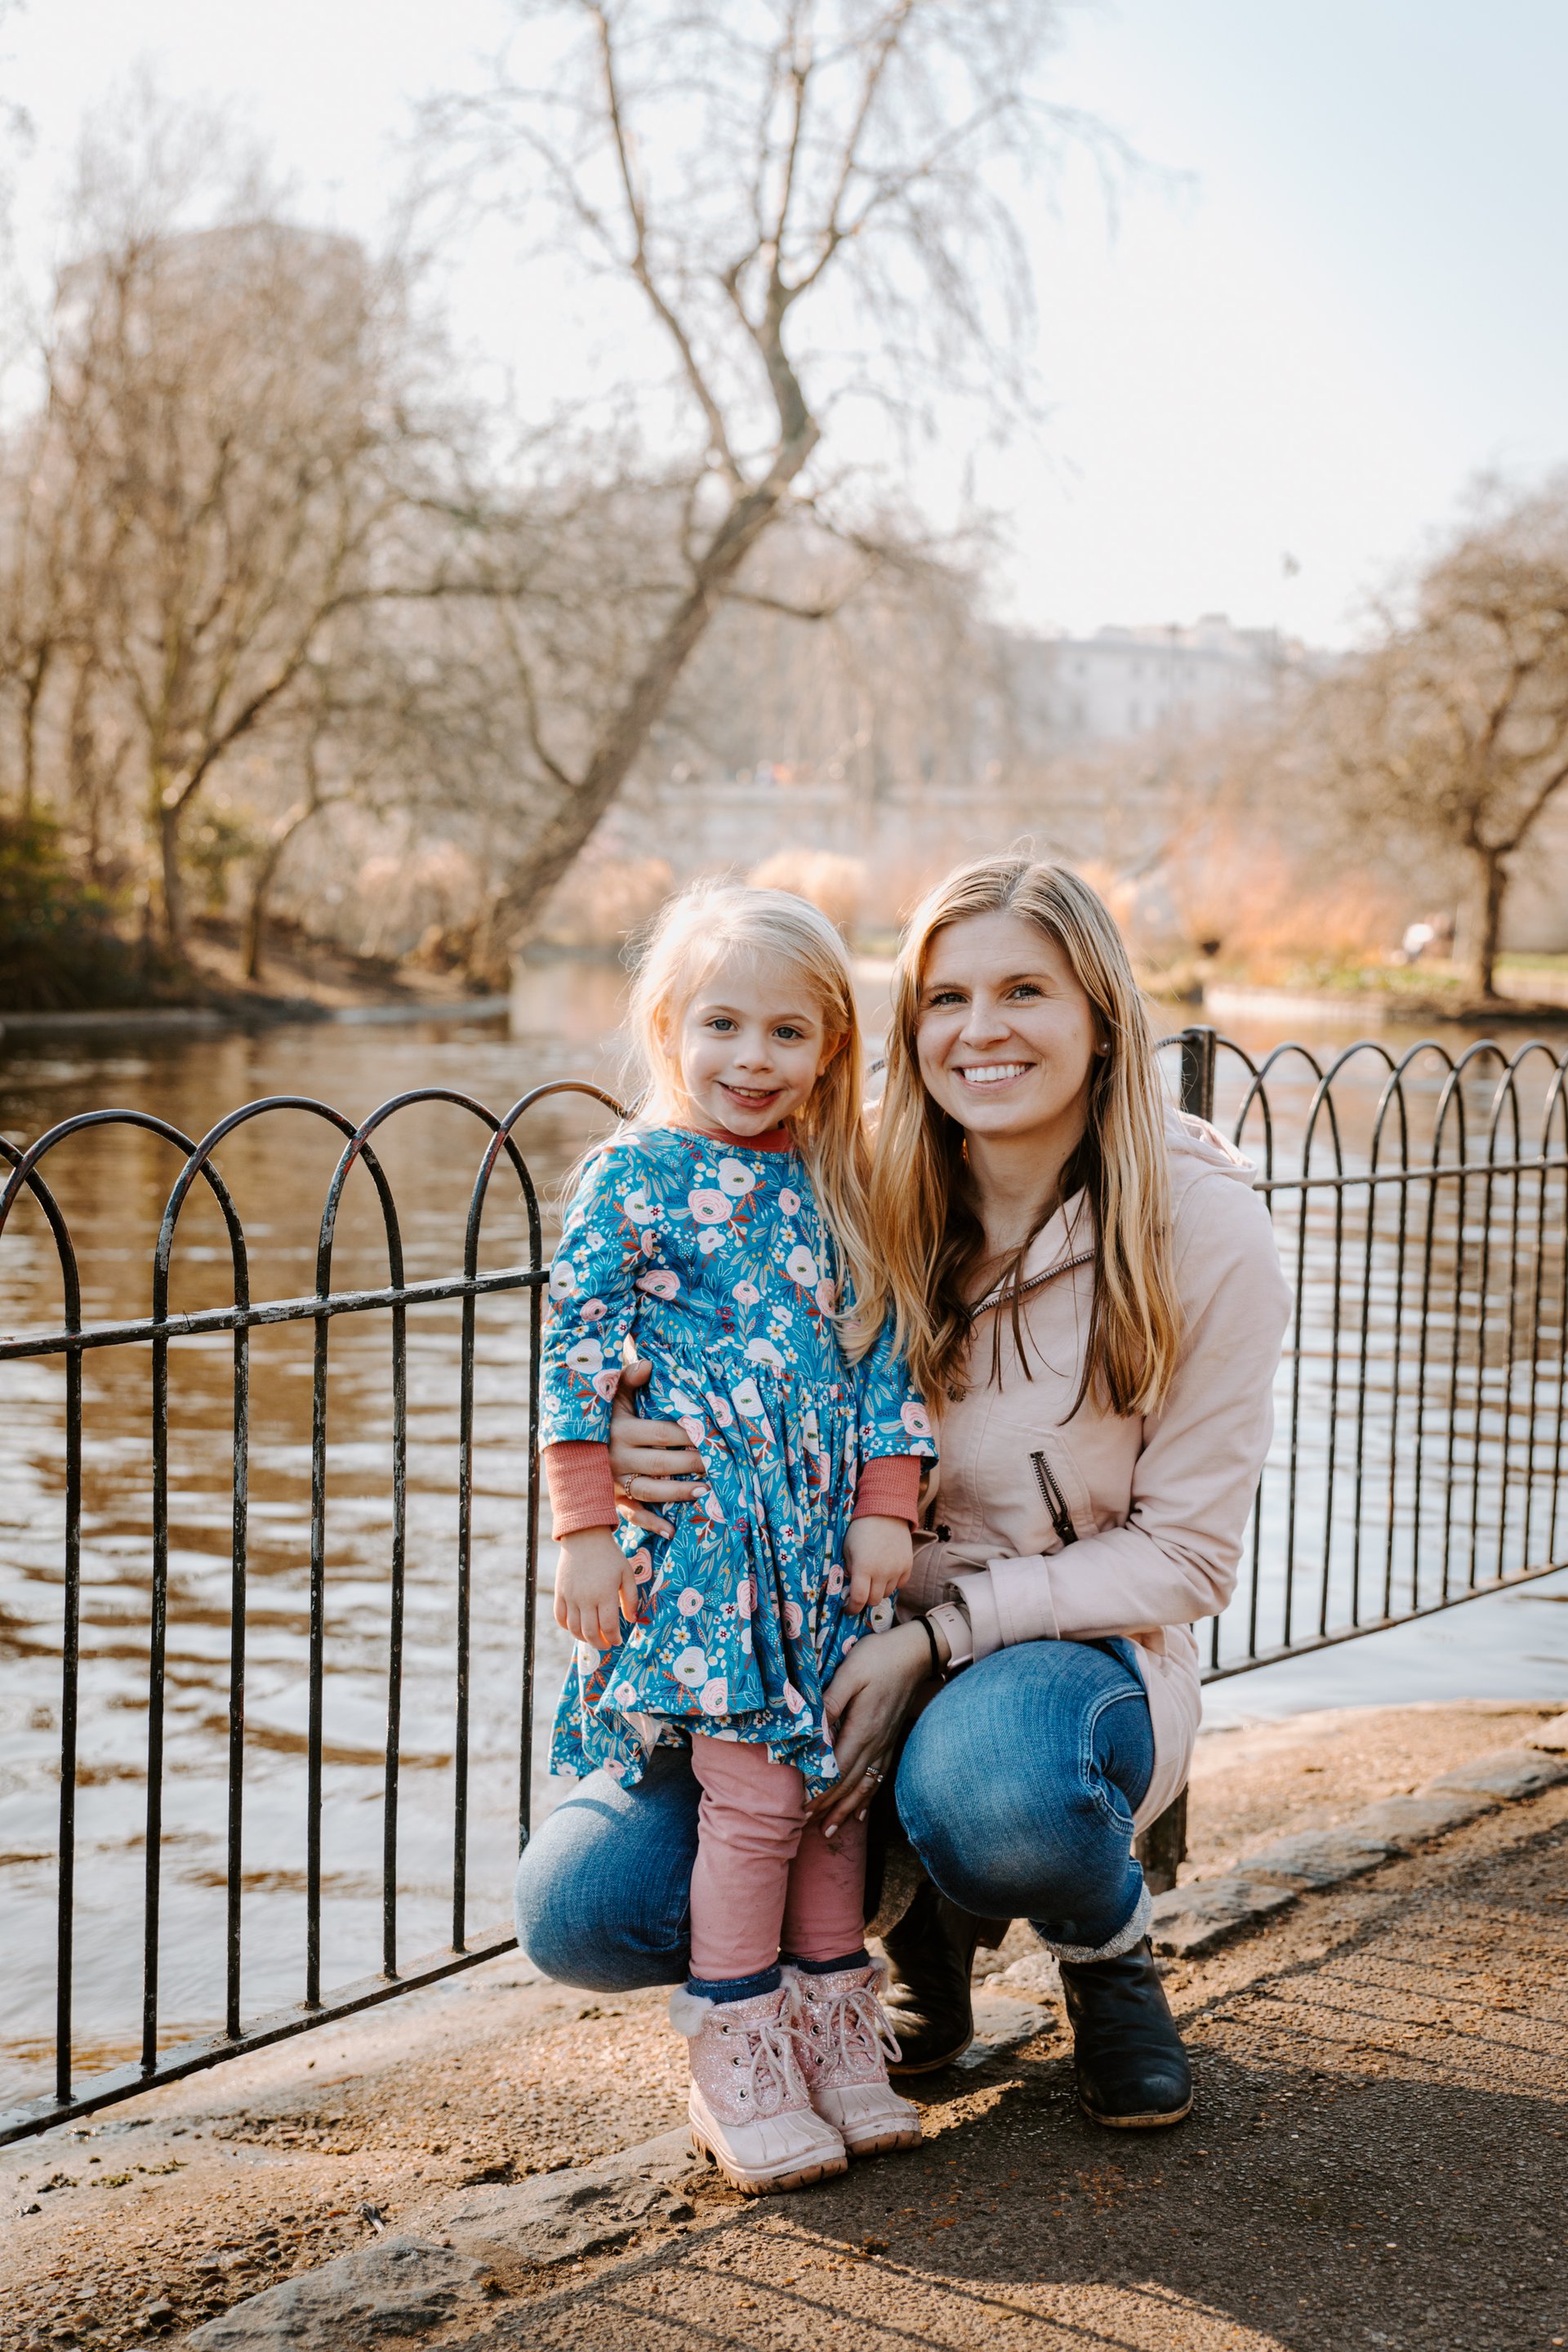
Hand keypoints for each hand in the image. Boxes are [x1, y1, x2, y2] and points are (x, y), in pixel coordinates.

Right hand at [554, 1528, 637, 1650]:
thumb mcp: (627, 1573)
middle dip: (600, 1643)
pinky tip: (577, 1626)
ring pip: (574, 1629)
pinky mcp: (559, 1592)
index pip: (609, 1627)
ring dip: (584, 1638)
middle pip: (590, 1633)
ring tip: (593, 1637)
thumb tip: (631, 1620)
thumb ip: (631, 1598)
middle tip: (606, 1644)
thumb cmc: (609, 1555)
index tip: (618, 1640)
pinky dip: (567, 1627)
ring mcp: (570, 1596)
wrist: (585, 1536)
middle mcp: (586, 1598)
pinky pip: (559, 1617)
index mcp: (605, 1594)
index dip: (614, 1638)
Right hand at [608, 1358, 707, 1536]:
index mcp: (619, 1430)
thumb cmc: (599, 1416)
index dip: (687, 1434)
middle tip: (718, 1462)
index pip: (660, 1433)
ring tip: (705, 1491)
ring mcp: (612, 1481)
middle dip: (691, 1464)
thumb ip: (628, 1379)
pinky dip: (651, 1523)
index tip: (710, 1433)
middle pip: (659, 1463)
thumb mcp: (610, 1395)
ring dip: (678, 1493)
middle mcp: (615, 1458)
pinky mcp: (611, 1499)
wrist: (566, 1446)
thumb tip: (648, 1364)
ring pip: (649, 1490)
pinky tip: (672, 1531)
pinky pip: (631, 1514)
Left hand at [809, 1619, 938, 1835]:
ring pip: (865, 1786)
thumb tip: (813, 1729)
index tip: (803, 1809)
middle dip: (829, 1807)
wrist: (915, 1653)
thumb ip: (831, 1702)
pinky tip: (861, 1813)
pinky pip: (879, 1776)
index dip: (820, 1792)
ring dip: (847, 1809)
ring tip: (831, 1829)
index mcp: (862, 1729)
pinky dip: (868, 1797)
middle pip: (850, 1784)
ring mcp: (885, 1744)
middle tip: (809, 1826)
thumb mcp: (850, 1673)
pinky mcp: (890, 1739)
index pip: (837, 1770)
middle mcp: (875, 1743)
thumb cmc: (879, 1657)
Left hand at [843, 1515, 912, 1611]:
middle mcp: (882, 1572)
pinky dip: (892, 1583)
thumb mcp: (847, 1549)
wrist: (886, 1512)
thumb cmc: (861, 1529)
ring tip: (874, 1578)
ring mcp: (897, 1570)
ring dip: (878, 1590)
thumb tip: (851, 1585)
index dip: (853, 1608)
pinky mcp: (908, 1566)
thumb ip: (849, 1569)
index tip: (849, 1609)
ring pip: (887, 1594)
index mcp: (864, 1568)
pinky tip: (886, 1573)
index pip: (859, 1599)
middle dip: (865, 1599)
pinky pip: (900, 1584)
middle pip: (874, 1600)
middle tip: (861, 1591)